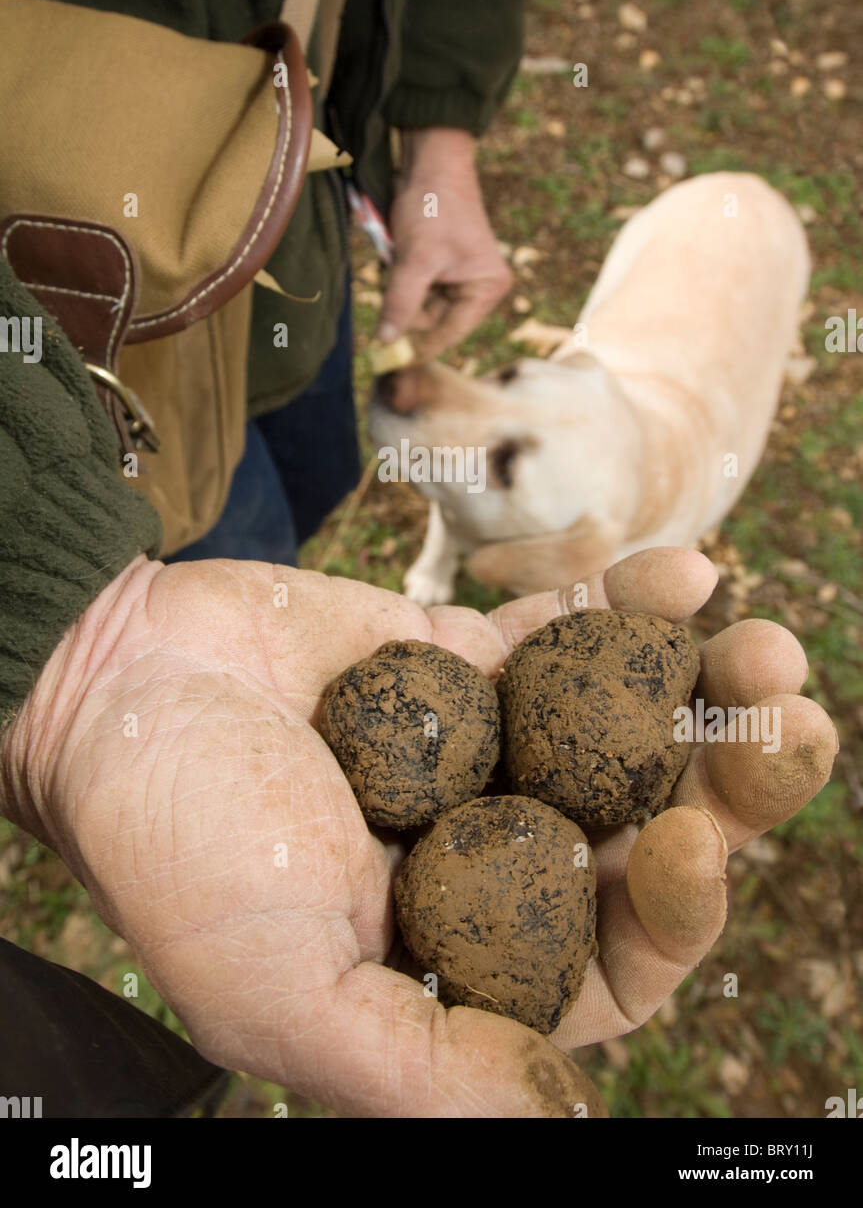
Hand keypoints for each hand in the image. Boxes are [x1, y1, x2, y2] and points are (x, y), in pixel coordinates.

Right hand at [2, 549, 835, 1116]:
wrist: (108, 686)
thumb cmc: (177, 848)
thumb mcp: (284, 993)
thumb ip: (424, 1065)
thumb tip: (565, 1130)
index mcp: (462, 957)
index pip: (612, 958)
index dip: (677, 912)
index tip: (689, 841)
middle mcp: (490, 856)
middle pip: (647, 833)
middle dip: (732, 787)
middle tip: (790, 723)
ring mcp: (487, 748)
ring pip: (630, 729)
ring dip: (709, 690)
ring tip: (768, 648)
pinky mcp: (466, 654)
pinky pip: (567, 631)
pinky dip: (629, 605)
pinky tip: (686, 576)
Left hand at [379, 127, 512, 360]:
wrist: (429, 161)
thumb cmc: (432, 206)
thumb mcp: (415, 259)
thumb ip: (401, 303)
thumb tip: (384, 342)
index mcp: (486, 289)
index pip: (448, 333)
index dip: (417, 348)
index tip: (387, 365)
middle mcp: (478, 288)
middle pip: (433, 322)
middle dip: (406, 310)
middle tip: (385, 297)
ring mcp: (459, 278)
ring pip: (420, 306)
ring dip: (400, 291)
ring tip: (397, 258)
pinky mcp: (441, 268)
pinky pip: (416, 289)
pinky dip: (400, 280)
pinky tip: (397, 256)